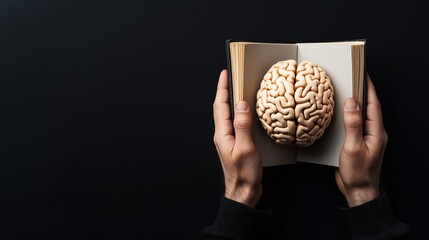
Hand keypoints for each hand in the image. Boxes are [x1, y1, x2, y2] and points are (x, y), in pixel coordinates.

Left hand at [212, 69, 262, 207]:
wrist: (243, 192)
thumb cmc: (244, 174)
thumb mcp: (246, 148)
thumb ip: (242, 125)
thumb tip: (241, 104)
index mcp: (222, 134)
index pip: (220, 105)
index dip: (222, 88)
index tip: (225, 74)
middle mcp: (222, 135)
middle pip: (221, 108)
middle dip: (224, 91)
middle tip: (230, 77)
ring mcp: (228, 140)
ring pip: (226, 115)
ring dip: (230, 101)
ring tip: (236, 90)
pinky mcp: (235, 144)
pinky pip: (234, 123)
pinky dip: (237, 113)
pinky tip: (244, 113)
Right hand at [335, 74, 387, 206]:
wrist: (359, 191)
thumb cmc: (359, 173)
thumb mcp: (353, 147)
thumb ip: (352, 124)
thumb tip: (351, 102)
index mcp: (376, 132)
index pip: (374, 105)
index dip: (369, 88)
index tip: (363, 74)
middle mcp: (373, 133)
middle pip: (369, 108)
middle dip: (362, 92)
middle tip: (353, 79)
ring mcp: (366, 139)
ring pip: (361, 116)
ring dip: (354, 104)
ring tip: (345, 92)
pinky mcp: (357, 144)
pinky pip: (354, 125)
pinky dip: (348, 116)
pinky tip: (340, 115)